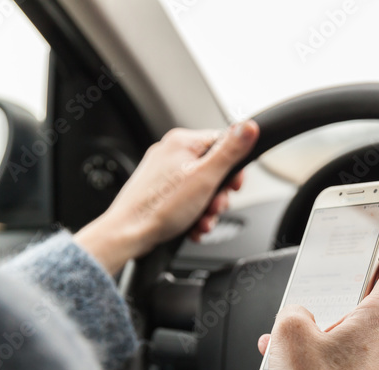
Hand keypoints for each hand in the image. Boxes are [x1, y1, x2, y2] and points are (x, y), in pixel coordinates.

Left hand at [75, 121, 259, 273]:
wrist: (129, 233)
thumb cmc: (160, 207)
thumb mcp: (206, 178)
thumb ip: (230, 152)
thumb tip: (250, 127)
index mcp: (183, 142)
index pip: (224, 144)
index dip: (234, 170)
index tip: (234, 187)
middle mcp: (172, 153)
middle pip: (214, 170)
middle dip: (219, 196)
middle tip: (213, 207)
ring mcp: (164, 173)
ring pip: (202, 189)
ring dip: (208, 210)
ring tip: (201, 221)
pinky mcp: (160, 191)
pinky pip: (188, 200)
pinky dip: (194, 215)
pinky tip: (192, 225)